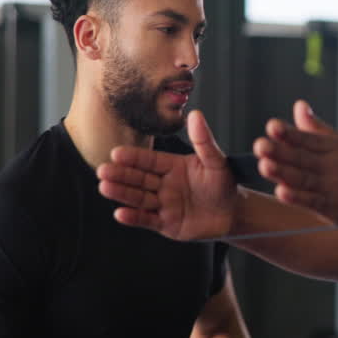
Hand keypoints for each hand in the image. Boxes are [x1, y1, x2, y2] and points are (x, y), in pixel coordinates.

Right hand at [97, 110, 238, 240]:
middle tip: (102, 170)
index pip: (149, 161)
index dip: (133, 158)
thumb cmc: (226, 185)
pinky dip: (134, 217)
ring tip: (104, 187)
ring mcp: (163, 204)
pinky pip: (147, 220)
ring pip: (139, 198)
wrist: (235, 214)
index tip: (116, 153)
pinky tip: (120, 213)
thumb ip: (203, 140)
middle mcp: (164, 184)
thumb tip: (195, 113)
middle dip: (120, 175)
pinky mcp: (166, 224)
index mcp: (172, 166)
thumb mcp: (216, 161)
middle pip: (138, 179)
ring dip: (122, 193)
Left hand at [253, 100, 337, 223]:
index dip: (288, 133)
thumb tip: (299, 105)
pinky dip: (297, 198)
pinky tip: (281, 192)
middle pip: (301, 158)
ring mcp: (332, 187)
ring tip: (264, 166)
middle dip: (280, 152)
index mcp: (331, 147)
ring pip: (303, 179)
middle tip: (259, 146)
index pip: (306, 138)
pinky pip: (312, 202)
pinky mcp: (332, 208)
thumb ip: (314, 127)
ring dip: (283, 173)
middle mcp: (331, 166)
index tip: (272, 126)